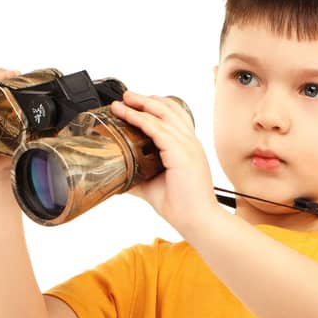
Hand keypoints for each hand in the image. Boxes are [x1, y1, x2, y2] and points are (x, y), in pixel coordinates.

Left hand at [109, 92, 216, 237]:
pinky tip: (128, 115)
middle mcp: (190, 142)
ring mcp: (187, 146)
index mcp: (188, 147)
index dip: (154, 107)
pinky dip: (141, 120)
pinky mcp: (181, 153)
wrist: (197, 221)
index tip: (135, 104)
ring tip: (123, 101)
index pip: (173, 117)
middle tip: (126, 96)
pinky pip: (158, 129)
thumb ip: (138, 176)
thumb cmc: (182, 207)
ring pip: (162, 115)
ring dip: (140, 105)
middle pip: (168, 109)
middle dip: (145, 100)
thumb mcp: (153, 186)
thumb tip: (119, 174)